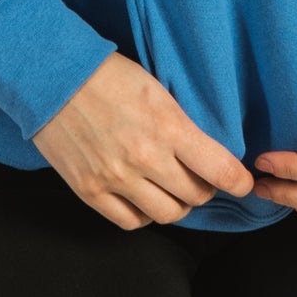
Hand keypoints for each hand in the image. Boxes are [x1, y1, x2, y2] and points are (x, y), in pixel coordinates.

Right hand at [31, 50, 254, 228]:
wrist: (53, 78)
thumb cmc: (108, 75)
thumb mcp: (156, 89)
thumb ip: (181, 123)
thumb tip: (205, 151)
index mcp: (167, 127)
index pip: (219, 169)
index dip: (238, 181)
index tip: (243, 182)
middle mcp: (145, 158)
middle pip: (195, 196)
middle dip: (205, 188)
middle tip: (201, 177)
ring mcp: (116, 178)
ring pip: (167, 214)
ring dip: (177, 204)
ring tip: (172, 188)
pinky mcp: (90, 191)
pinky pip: (130, 221)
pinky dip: (144, 214)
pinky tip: (144, 197)